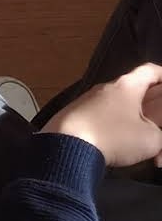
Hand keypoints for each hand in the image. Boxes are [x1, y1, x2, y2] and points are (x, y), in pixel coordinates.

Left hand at [42, 65, 161, 166]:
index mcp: (127, 86)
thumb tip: (155, 136)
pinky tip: (118, 150)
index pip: (149, 71)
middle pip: (135, 92)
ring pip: (120, 109)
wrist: (67, 144)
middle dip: (150, 109)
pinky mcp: (77, 115)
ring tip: (143, 148)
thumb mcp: (150, 140)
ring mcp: (89, 100)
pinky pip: (103, 118)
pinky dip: (116, 131)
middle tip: (158, 124)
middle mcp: (107, 88)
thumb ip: (160, 136)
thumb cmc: (114, 136)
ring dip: (134, 126)